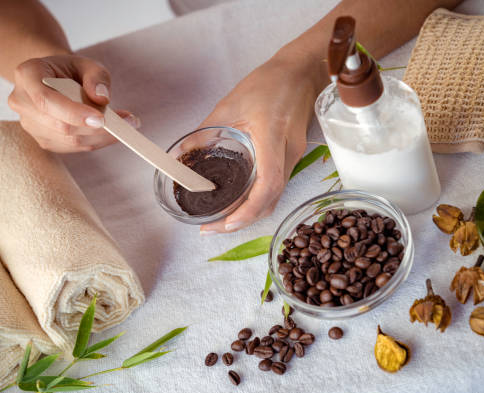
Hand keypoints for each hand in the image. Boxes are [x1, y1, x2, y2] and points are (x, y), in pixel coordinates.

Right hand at [8, 54, 139, 152]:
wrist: (56, 78)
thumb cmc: (71, 70)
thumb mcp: (87, 63)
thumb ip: (97, 76)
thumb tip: (102, 98)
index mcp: (27, 75)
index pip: (46, 100)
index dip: (73, 112)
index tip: (101, 119)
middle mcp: (21, 101)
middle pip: (60, 125)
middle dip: (96, 128)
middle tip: (129, 121)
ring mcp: (30, 124)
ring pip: (68, 140)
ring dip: (101, 136)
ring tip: (127, 125)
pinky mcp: (43, 140)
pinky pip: (73, 147)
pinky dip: (96, 141)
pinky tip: (111, 132)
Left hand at [199, 54, 320, 233]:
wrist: (302, 73)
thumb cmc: (269, 83)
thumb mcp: (229, 104)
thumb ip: (204, 132)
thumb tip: (181, 156)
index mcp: (272, 136)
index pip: (268, 183)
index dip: (248, 209)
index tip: (226, 222)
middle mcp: (288, 152)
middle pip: (272, 199)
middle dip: (244, 220)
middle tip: (214, 228)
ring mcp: (295, 157)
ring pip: (276, 197)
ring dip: (251, 214)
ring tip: (223, 220)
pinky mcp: (294, 158)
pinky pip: (277, 187)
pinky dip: (259, 201)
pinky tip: (240, 202)